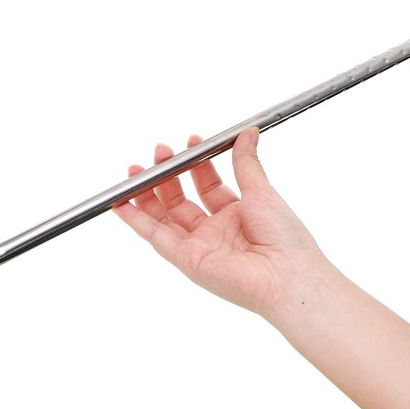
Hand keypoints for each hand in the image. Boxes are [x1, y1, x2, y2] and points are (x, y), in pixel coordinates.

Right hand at [114, 128, 326, 318]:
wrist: (287, 274)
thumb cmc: (285, 238)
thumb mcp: (262, 192)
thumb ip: (246, 163)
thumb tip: (247, 134)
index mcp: (236, 215)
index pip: (207, 186)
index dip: (195, 165)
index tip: (188, 143)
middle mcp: (214, 232)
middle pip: (180, 201)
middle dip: (166, 176)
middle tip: (159, 152)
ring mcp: (198, 247)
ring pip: (163, 218)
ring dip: (147, 195)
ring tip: (135, 171)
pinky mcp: (186, 260)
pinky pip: (155, 237)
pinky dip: (136, 221)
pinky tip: (121, 203)